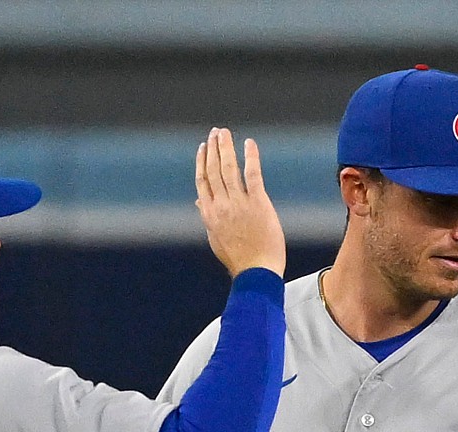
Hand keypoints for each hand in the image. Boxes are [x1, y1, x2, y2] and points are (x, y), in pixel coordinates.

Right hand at [195, 128, 284, 277]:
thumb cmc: (239, 259)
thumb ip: (207, 217)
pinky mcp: (258, 203)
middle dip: (213, 149)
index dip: (201, 161)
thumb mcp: (216, 239)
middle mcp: (221, 205)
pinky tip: (249, 144)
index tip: (203, 147)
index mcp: (210, 214)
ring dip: (226, 148)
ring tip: (225, 133)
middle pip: (213, 170)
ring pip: (228, 168)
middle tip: (215, 133)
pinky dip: (250, 157)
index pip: (202, 181)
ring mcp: (239, 203)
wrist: (256, 272)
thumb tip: (199, 201)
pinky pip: (252, 175)